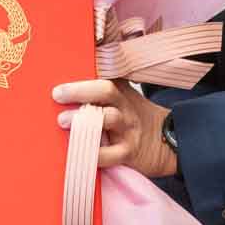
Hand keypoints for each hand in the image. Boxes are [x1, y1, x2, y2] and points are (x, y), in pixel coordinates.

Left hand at [52, 79, 176, 178]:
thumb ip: (99, 87)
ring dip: (84, 119)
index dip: (86, 71)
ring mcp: (126, 129)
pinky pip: (109, 154)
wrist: (166, 142)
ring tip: (63, 121)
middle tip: (58, 94)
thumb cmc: (133, 117)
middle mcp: (123, 106)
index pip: (104, 74)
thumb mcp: (124, 96)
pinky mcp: (127, 152)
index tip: (64, 71)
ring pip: (108, 118)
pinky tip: (76, 153)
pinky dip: (92, 154)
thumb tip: (70, 72)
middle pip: (106, 90)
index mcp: (120, 90)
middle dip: (80, 91)